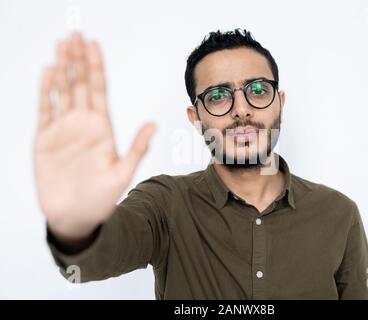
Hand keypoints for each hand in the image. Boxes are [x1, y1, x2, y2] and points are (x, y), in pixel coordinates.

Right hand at [33, 33, 155, 240]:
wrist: (76, 218)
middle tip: (75, 35)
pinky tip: (48, 73)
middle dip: (78, 59)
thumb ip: (136, 148)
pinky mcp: (45, 140)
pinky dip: (45, 91)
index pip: (99, 90)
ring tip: (61, 46)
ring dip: (62, 68)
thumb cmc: (101, 199)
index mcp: (102, 128)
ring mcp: (63, 130)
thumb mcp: (122, 173)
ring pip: (62, 92)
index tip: (94, 45)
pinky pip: (44, 110)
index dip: (96, 67)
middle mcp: (83, 124)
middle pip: (79, 84)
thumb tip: (153, 124)